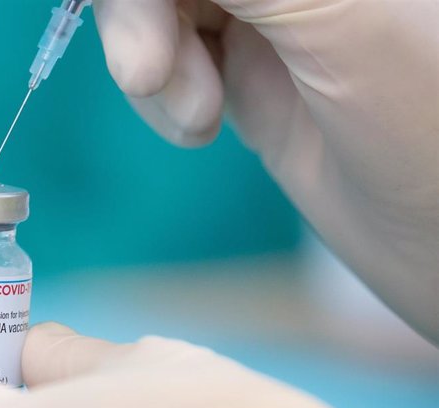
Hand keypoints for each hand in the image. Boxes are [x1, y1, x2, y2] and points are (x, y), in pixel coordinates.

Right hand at [92, 0, 438, 342]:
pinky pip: (167, 56)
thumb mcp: (345, 22)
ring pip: (155, 8)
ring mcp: (270, 10)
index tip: (143, 19)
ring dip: (152, 63)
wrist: (438, 242)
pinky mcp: (247, 60)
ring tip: (196, 118)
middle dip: (140, 13)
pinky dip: (160, 94)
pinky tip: (197, 127)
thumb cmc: (431, 139)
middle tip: (148, 74)